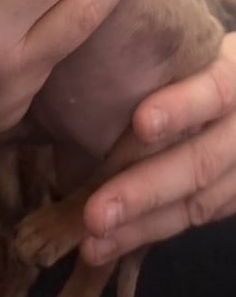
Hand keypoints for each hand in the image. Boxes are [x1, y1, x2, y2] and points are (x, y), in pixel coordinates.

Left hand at [81, 30, 235, 264]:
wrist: (235, 102)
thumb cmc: (190, 62)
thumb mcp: (186, 53)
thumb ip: (154, 63)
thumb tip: (76, 61)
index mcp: (235, 74)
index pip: (216, 89)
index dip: (183, 107)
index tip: (142, 123)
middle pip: (202, 161)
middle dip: (145, 190)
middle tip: (95, 214)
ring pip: (196, 203)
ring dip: (140, 226)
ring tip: (92, 243)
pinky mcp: (234, 197)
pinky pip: (191, 219)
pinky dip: (149, 233)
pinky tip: (110, 244)